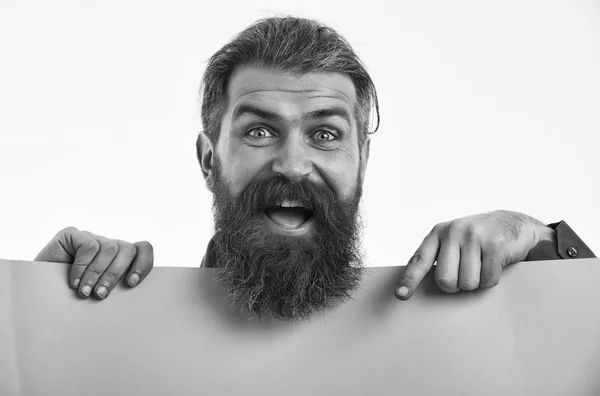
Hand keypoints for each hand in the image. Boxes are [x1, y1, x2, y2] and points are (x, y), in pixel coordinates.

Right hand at [35, 226, 153, 299]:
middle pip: (127, 250)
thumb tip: (136, 298)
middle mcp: (107, 246)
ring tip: (85, 293)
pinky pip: (88, 245)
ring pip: (110, 248)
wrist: (37, 295)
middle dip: (116, 274)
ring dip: (97, 274)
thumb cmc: (72, 299)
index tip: (133, 283)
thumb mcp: (100, 294)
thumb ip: (118, 290)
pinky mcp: (72, 235)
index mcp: (120, 258)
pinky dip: (82, 266)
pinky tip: (74, 282)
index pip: (143, 249)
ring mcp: (91, 238)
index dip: (143, 263)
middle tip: (101, 295)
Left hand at [395, 210, 553, 299]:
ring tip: (481, 265)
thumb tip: (419, 285)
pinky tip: (494, 265)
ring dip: (476, 282)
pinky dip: (491, 280)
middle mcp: (453, 232)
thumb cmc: (478, 238)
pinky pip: (487, 280)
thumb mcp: (453, 240)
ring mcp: (474, 237)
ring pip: (467, 283)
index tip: (400, 295)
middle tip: (464, 272)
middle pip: (445, 280)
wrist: (514, 224)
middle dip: (455, 285)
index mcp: (438, 233)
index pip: (419, 260)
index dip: (409, 279)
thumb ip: (438, 257)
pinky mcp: (494, 246)